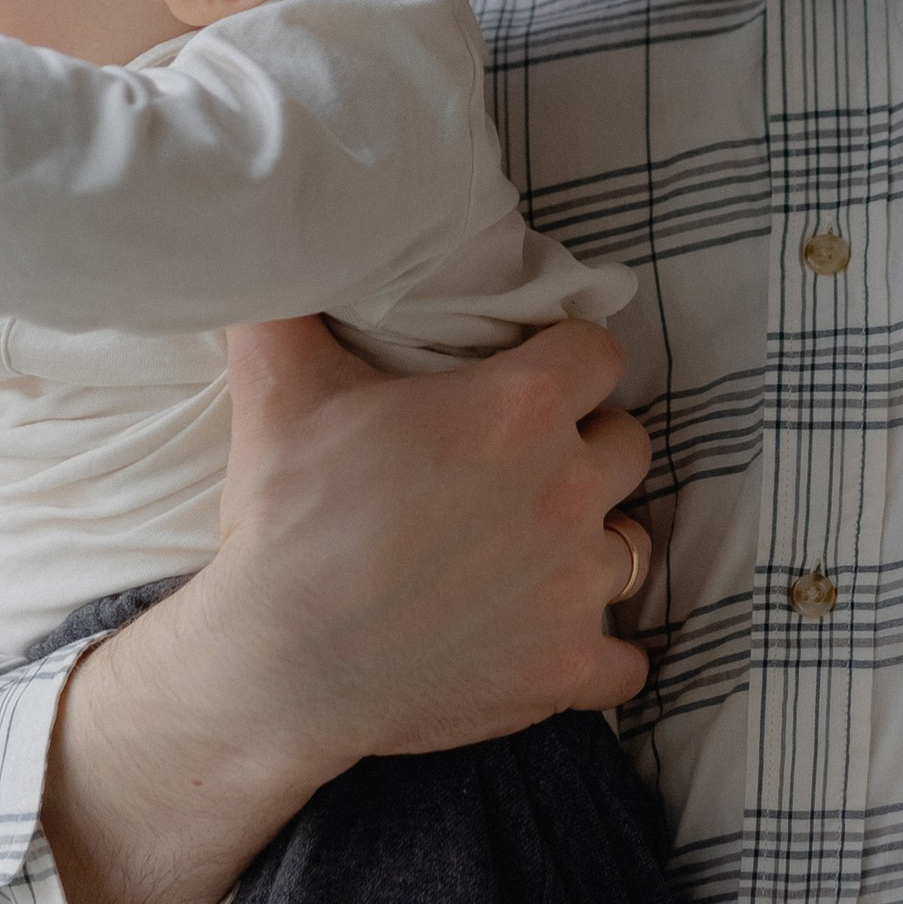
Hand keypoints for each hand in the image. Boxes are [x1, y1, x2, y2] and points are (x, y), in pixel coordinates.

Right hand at [42, 315, 650, 903]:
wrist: (272, 666)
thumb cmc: (284, 518)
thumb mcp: (277, 380)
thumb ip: (294, 297)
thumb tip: (290, 235)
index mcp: (521, 407)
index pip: (600, 354)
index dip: (566, 363)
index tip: (527, 384)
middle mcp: (567, 489)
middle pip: (628, 445)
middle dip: (585, 449)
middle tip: (521, 471)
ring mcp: (576, 585)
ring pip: (630, 546)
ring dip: (590, 546)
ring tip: (529, 554)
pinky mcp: (568, 667)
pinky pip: (628, 662)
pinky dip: (597, 654)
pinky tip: (548, 636)